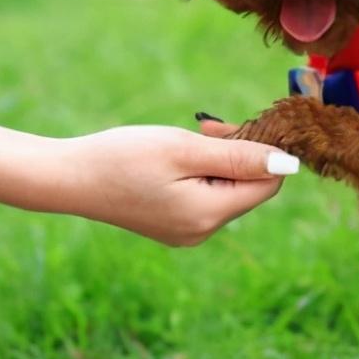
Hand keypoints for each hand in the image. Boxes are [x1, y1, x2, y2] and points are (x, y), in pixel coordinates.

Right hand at [59, 126, 296, 245]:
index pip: (267, 184)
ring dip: (218, 161)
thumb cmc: (124, 157)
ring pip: (227, 191)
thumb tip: (289, 165)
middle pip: (248, 189)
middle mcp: (202, 232)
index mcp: (208, 216)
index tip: (228, 126)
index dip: (260, 150)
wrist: (69, 177)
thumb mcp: (185, 149)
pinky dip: (200, 173)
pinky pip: (205, 196)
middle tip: (205, 127)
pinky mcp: (172, 225)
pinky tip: (175, 159)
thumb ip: (239, 157)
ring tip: (187, 140)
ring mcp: (186, 232)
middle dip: (237, 153)